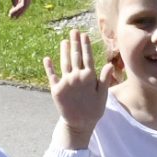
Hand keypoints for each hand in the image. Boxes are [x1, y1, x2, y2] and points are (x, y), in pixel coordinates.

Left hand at [44, 29, 114, 146]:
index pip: (87, 57)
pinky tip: (46, 58)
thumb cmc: (93, 111)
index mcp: (89, 77)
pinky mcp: (55, 89)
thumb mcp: (103, 95)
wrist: (78, 124)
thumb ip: (104, 79)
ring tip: (64, 41)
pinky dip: (49, 67)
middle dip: (75, 42)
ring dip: (64, 50)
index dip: (85, 45)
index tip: (84, 35)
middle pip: (75, 56)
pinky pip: (51, 75)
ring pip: (64, 63)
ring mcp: (65, 82)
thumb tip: (110, 64)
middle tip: (73, 31)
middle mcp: (76, 77)